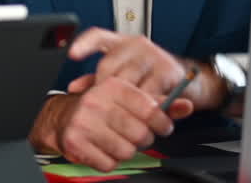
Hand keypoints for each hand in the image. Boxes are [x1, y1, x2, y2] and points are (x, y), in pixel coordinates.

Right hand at [29, 77, 174, 171]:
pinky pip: (109, 163)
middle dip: (142, 139)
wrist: (64, 118)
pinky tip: (103, 148)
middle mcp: (96, 101)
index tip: (161, 125)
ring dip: (125, 150)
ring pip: (126, 151)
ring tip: (115, 139)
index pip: (151, 108)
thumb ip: (160, 102)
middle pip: (140, 134)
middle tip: (133, 134)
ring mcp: (84, 122)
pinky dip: (109, 161)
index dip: (161, 122)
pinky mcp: (76, 142)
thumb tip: (187, 105)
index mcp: (112, 85)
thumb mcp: (130, 99)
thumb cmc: (101, 108)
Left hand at [65, 27, 219, 113]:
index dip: (83, 44)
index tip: (72, 54)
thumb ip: (99, 79)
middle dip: (103, 90)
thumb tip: (74, 88)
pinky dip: (142, 107)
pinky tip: (139, 114)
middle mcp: (137, 44)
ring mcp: (153, 56)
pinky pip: (147, 93)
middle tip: (103, 107)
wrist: (192, 79)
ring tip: (121, 113)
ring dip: (123, 102)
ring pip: (127, 82)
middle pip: (109, 66)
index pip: (98, 36)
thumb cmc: (153, 76)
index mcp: (122, 42)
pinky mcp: (167, 72)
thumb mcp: (126, 73)